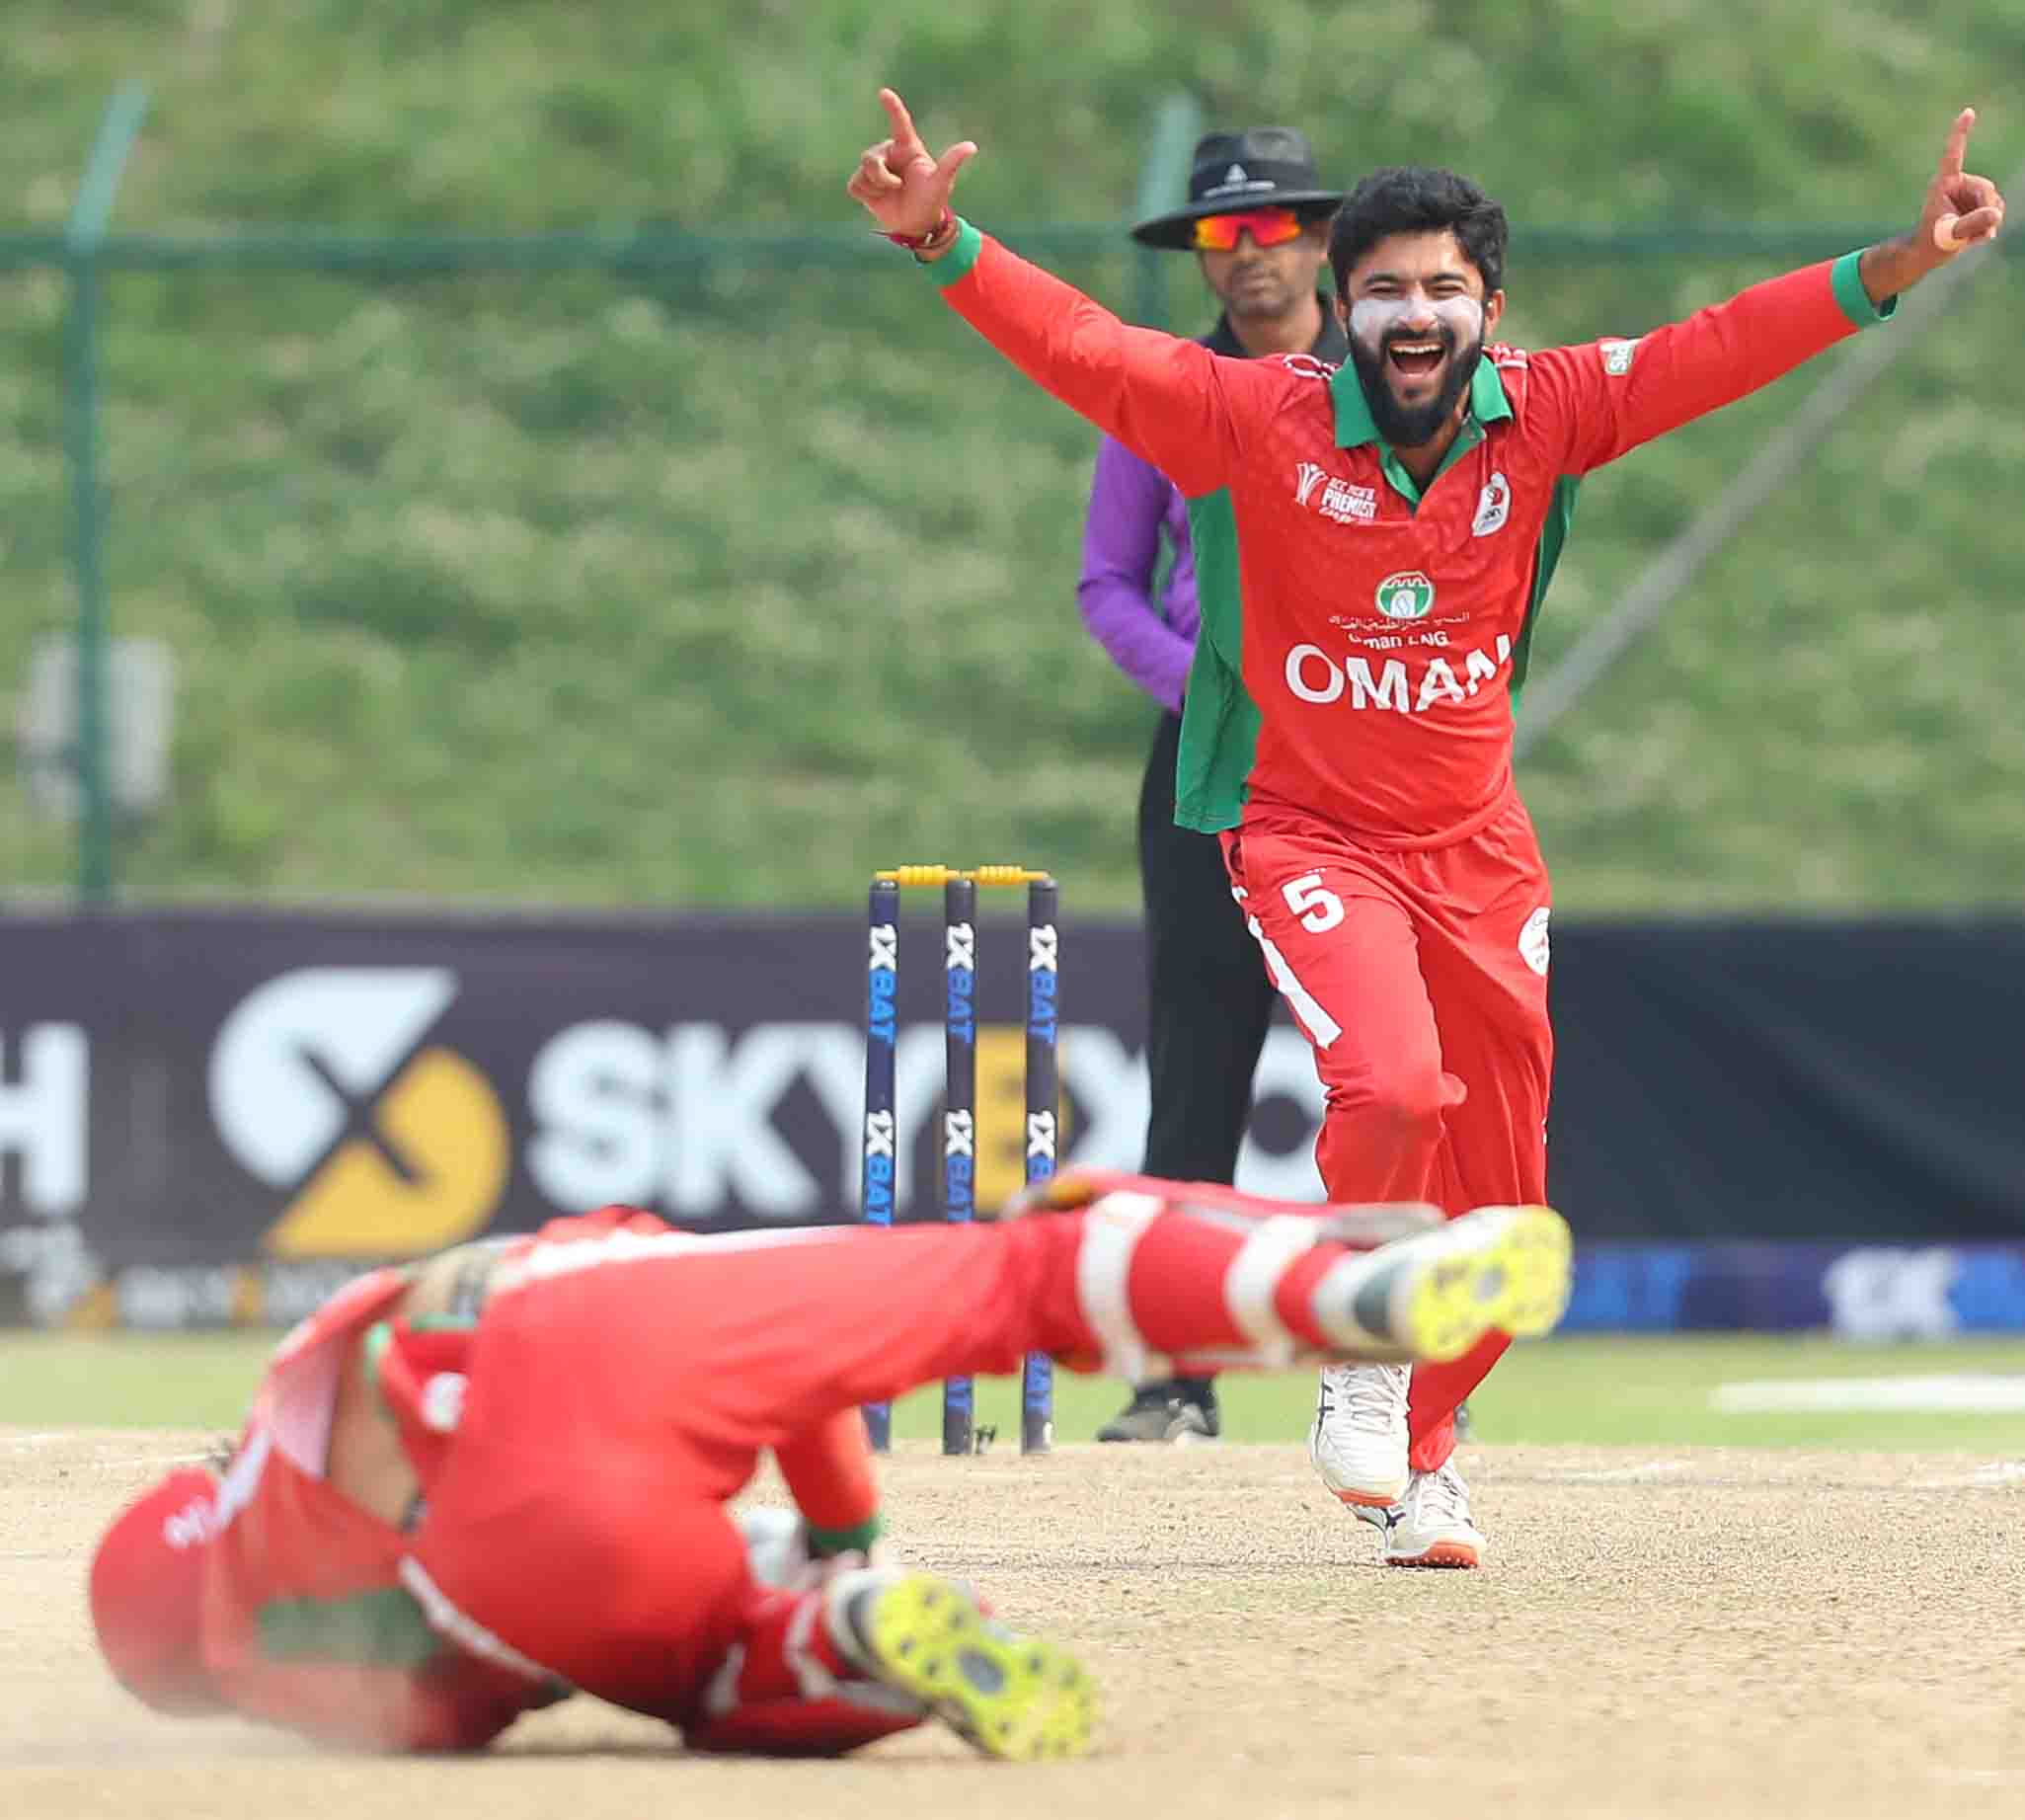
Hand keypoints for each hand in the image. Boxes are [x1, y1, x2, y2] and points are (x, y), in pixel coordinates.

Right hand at [845, 87, 976, 238]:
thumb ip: (951, 162)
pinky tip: (879, 198)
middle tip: (899, 186)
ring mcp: (874, 167)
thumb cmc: (930, 200)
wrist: (916, 224)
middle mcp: (889, 153)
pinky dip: (867, 195)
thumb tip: (972, 146)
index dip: (892, 107)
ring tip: (891, 193)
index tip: (884, 93)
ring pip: (863, 171)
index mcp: (908, 147)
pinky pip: (855, 185)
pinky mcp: (862, 182)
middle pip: (871, 157)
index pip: (900, 123)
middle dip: (882, 177)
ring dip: (877, 187)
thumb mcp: (941, 182)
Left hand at [1921, 107, 2004, 256]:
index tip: (1967, 112)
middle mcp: (1959, 183)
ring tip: (1968, 237)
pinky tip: (1975, 237)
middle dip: (1985, 211)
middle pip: (1986, 190)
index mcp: (1945, 183)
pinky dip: (1989, 226)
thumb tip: (1996, 214)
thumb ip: (1971, 223)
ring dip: (1986, 222)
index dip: (1960, 133)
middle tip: (1975, 233)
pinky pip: (1995, 211)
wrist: (1930, 252)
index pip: (1954, 155)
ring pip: (1994, 201)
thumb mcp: (1949, 234)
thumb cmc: (1931, 241)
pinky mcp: (1978, 203)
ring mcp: (1970, 193)